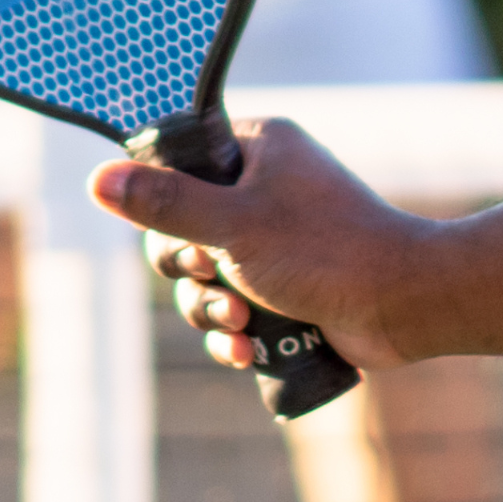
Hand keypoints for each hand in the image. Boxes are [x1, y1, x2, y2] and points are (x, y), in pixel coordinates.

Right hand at [92, 115, 424, 375]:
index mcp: (257, 148)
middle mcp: (265, 187)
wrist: (405, 306)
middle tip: (213, 275)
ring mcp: (276, 241)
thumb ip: (165, 204)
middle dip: (189, 271)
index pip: (178, 160)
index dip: (164, 201)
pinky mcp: (286, 289)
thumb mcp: (233, 226)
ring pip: (204, 280)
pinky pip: (234, 310)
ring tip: (244, 325)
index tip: (180, 227)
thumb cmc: (326, 251)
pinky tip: (248, 352)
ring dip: (212, 311)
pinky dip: (235, 334)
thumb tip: (97, 181)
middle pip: (180, 230)